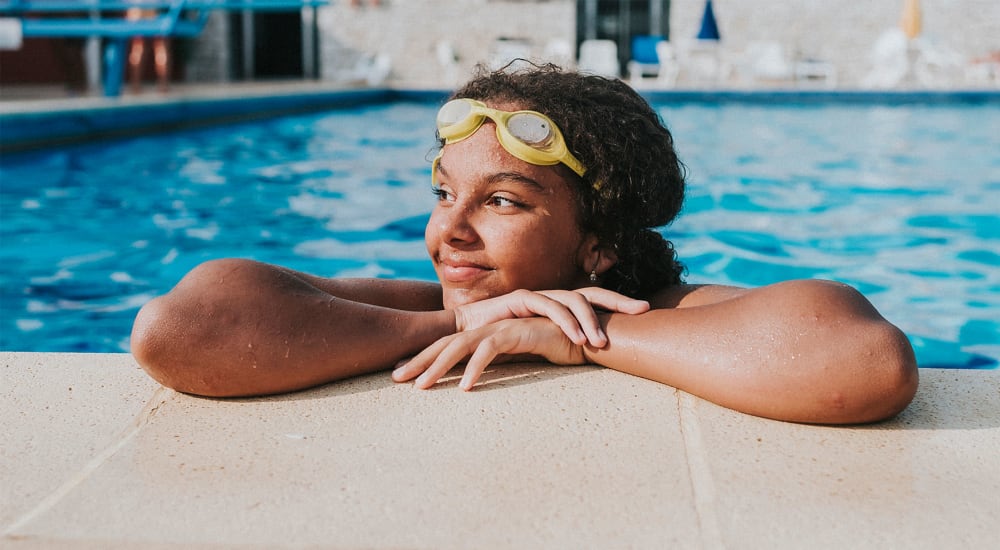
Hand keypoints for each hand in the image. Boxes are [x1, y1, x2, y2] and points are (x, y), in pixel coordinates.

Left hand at [392, 317, 583, 390]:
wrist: (586, 334)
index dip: (423, 360)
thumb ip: (497, 363)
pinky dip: (476, 368)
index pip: (446, 347)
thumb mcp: (518, 358)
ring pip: (461, 347)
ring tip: (421, 388)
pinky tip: (465, 387)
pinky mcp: (517, 332)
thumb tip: (472, 379)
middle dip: (419, 361)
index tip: (402, 376)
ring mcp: (501, 328)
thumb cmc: (553, 347)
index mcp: (485, 335)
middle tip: (395, 379)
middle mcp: (488, 329)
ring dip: (438, 367)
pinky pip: (490, 350)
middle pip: (444, 345)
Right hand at [453, 288, 647, 347]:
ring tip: (603, 343)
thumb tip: (593, 358)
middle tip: (642, 311)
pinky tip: (577, 338)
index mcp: (560, 305)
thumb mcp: (539, 343)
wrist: (465, 329)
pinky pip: (548, 307)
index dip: (621, 303)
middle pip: (592, 293)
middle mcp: (552, 296)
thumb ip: (562, 346)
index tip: (647, 311)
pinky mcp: (521, 298)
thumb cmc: (502, 339)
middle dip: (619, 301)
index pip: (596, 300)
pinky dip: (564, 322)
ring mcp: (538, 295)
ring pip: (572, 300)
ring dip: (590, 320)